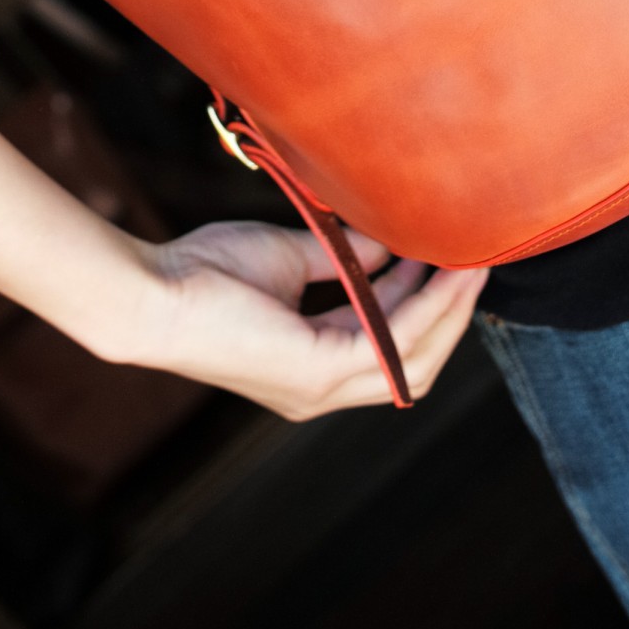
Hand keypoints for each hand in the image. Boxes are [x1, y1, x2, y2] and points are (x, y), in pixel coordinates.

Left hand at [112, 220, 487, 419]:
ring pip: (412, 356)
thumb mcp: (286, 258)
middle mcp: (322, 387)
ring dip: (447, 310)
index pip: (384, 341)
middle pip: (411, 359)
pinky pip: (391, 343)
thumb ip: (338, 259)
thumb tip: (384, 242)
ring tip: (473, 264)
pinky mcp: (318, 371)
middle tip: (475, 263)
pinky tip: (440, 275)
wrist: (154, 292)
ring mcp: (322, 387)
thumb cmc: (201, 274)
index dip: (422, 303)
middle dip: (448, 312)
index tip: (446, 260)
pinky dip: (423, 309)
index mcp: (311, 363)